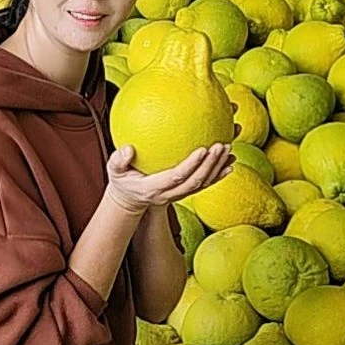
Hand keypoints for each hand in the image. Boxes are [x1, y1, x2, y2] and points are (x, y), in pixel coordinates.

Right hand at [105, 143, 233, 214]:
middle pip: (196, 181)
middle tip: (222, 145)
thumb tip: (128, 148)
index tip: (203, 149)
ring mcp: (179, 194)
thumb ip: (119, 160)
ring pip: (203, 183)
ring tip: (230, 148)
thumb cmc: (122, 180)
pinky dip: (219, 174)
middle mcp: (170, 194)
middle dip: (211, 165)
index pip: (177, 177)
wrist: (130, 199)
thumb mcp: (114, 171)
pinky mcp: (185, 192)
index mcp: (154, 188)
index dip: (191, 165)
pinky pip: (205, 184)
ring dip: (218, 168)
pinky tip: (230, 162)